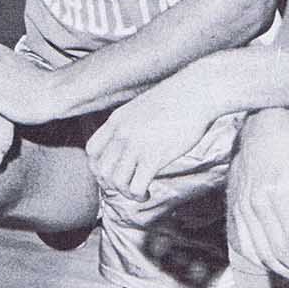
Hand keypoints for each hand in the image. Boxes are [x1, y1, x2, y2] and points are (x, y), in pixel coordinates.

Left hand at [86, 71, 216, 198]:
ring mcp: (137, 145)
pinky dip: (139, 195)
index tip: (113, 172)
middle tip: (127, 185)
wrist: (197, 92)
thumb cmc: (178, 98)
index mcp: (117, 119)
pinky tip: (148, 192)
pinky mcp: (154, 157)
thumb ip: (131, 123)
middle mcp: (122, 133)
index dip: (98, 166)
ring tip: (139, 193)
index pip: (92, 150)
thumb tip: (132, 140)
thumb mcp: (143, 106)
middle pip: (102, 170)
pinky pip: (136, 187)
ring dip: (126, 193)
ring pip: (116, 182)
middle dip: (112, 184)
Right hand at [229, 113, 288, 279]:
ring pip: (261, 254)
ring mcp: (242, 208)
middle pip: (278, 251)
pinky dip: (261, 261)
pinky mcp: (235, 211)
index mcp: (278, 192)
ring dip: (282, 270)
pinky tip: (276, 263)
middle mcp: (256, 203)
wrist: (261, 130)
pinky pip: (245, 246)